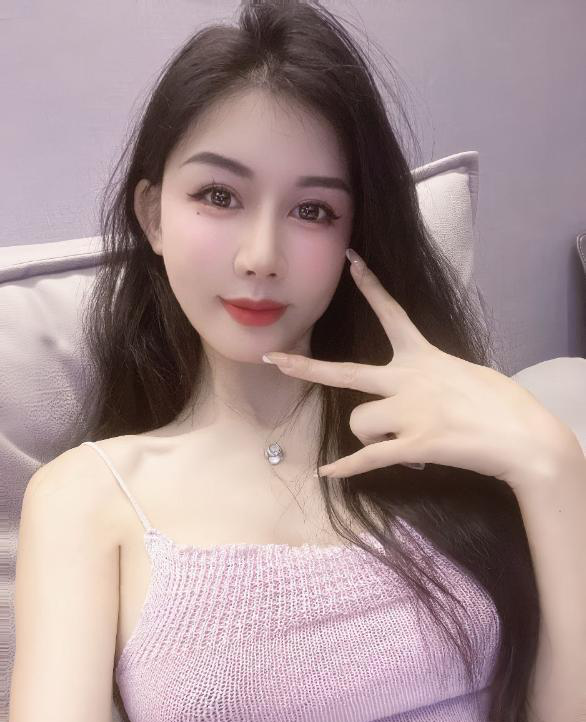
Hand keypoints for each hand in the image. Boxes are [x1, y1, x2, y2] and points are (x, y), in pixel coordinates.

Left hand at [263, 250, 576, 492]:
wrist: (525, 437)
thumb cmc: (502, 404)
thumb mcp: (463, 375)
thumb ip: (429, 379)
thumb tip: (411, 404)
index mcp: (422, 356)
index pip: (391, 313)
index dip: (370, 285)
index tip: (351, 259)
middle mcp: (408, 379)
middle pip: (346, 373)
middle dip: (307, 367)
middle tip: (275, 359)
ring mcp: (408, 411)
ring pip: (358, 423)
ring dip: (369, 438)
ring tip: (397, 445)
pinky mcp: (413, 444)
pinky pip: (368, 458)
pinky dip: (346, 469)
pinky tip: (328, 473)